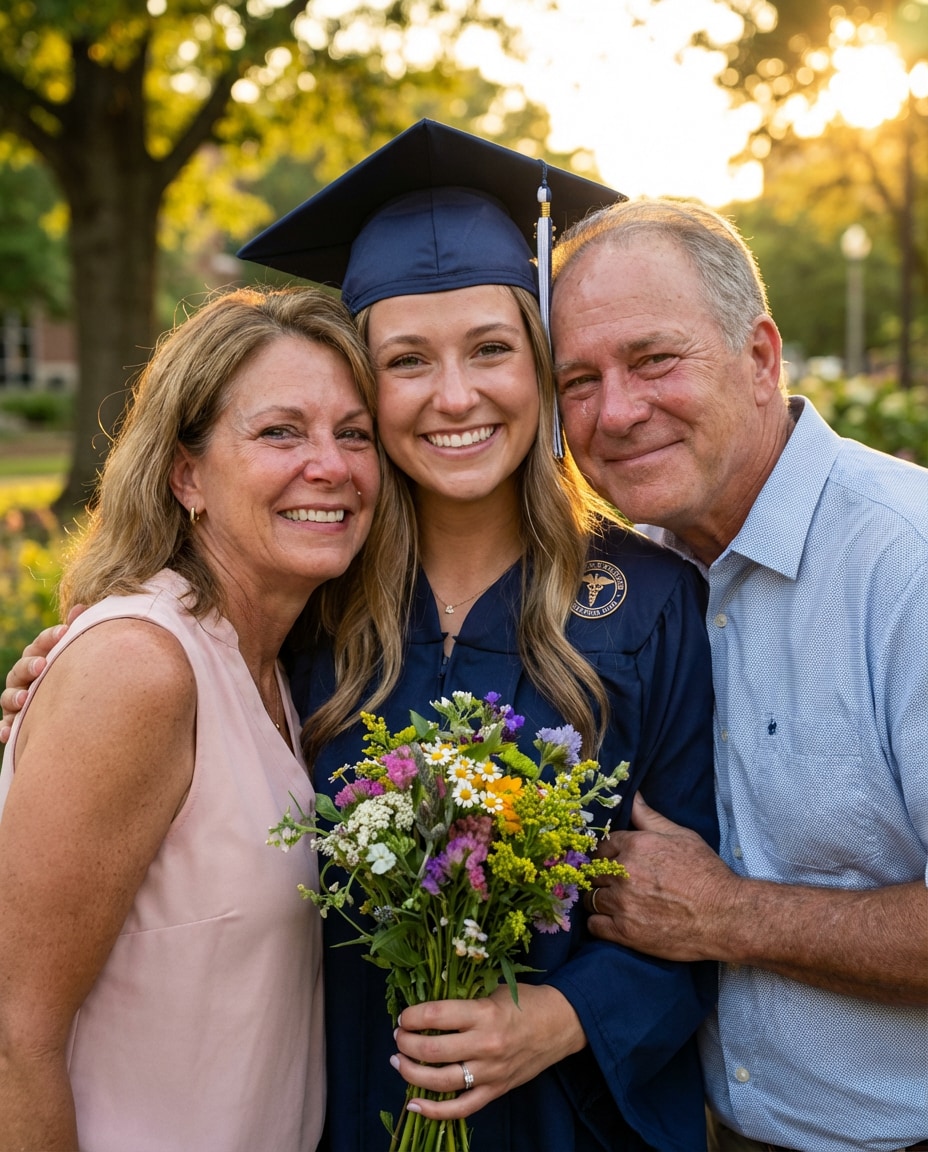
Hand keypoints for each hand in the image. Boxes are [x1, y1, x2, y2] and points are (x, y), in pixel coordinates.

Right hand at [1, 608, 84, 742]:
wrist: (70, 707)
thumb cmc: (71, 674)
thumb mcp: (74, 654)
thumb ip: (76, 632)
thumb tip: (81, 607)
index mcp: (38, 658)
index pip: (40, 644)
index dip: (50, 637)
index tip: (64, 632)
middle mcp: (24, 678)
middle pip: (21, 669)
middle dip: (30, 666)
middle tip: (42, 665)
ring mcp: (17, 699)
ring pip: (9, 696)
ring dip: (15, 697)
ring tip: (25, 699)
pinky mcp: (14, 722)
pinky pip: (5, 726)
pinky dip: (3, 729)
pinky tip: (6, 733)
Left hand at [390, 983, 584, 1119]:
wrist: (561, 1025)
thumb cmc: (525, 1002)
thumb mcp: (493, 990)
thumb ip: (463, 1000)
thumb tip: (426, 1007)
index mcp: (484, 1013)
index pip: (435, 1015)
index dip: (411, 1016)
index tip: (403, 1016)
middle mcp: (486, 1044)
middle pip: (433, 1049)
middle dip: (406, 1043)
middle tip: (398, 1037)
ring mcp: (491, 1072)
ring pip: (441, 1081)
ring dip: (411, 1073)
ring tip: (398, 1061)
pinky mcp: (496, 1091)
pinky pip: (461, 1108)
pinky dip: (434, 1111)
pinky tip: (413, 1104)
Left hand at [589, 793, 736, 961]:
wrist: (725, 916)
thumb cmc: (706, 874)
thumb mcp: (681, 836)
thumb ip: (650, 817)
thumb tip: (633, 796)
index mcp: (635, 846)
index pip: (601, 846)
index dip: (607, 855)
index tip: (613, 863)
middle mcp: (624, 873)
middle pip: (592, 872)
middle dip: (600, 876)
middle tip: (614, 883)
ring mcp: (623, 904)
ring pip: (590, 898)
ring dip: (599, 899)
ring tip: (614, 902)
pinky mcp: (625, 933)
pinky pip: (594, 925)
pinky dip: (600, 923)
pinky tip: (613, 921)